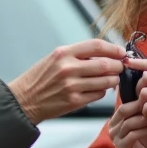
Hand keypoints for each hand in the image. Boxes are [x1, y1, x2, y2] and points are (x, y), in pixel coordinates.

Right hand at [8, 39, 125, 123]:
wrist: (24, 100)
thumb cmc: (40, 78)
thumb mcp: (55, 58)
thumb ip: (78, 54)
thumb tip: (105, 54)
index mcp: (63, 53)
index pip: (96, 46)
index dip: (114, 48)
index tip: (122, 52)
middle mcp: (68, 68)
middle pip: (106, 64)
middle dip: (118, 66)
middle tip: (120, 67)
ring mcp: (72, 86)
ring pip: (106, 81)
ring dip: (113, 80)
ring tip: (111, 79)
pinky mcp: (74, 101)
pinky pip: (99, 94)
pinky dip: (103, 91)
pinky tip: (97, 89)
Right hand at [108, 100, 146, 147]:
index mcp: (118, 119)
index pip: (125, 103)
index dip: (138, 99)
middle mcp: (113, 127)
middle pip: (123, 110)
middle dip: (140, 107)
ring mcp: (116, 139)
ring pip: (128, 123)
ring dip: (143, 119)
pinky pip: (131, 136)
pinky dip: (143, 130)